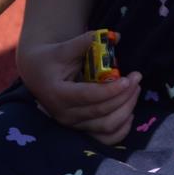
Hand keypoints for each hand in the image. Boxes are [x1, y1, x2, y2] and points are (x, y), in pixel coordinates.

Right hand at [17, 32, 142, 144]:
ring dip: (126, 110)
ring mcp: (73, 125)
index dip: (110, 90)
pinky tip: (130, 113)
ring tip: (136, 90)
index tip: (127, 79)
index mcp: (58, 94)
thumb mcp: (63, 48)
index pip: (89, 96)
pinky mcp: (81, 130)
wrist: (36, 74)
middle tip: (137, 78)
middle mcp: (65, 115)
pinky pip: (105, 138)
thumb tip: (115, 36)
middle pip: (101, 112)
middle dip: (124, 96)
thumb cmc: (50, 59)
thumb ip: (85, 42)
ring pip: (106, 126)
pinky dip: (121, 129)